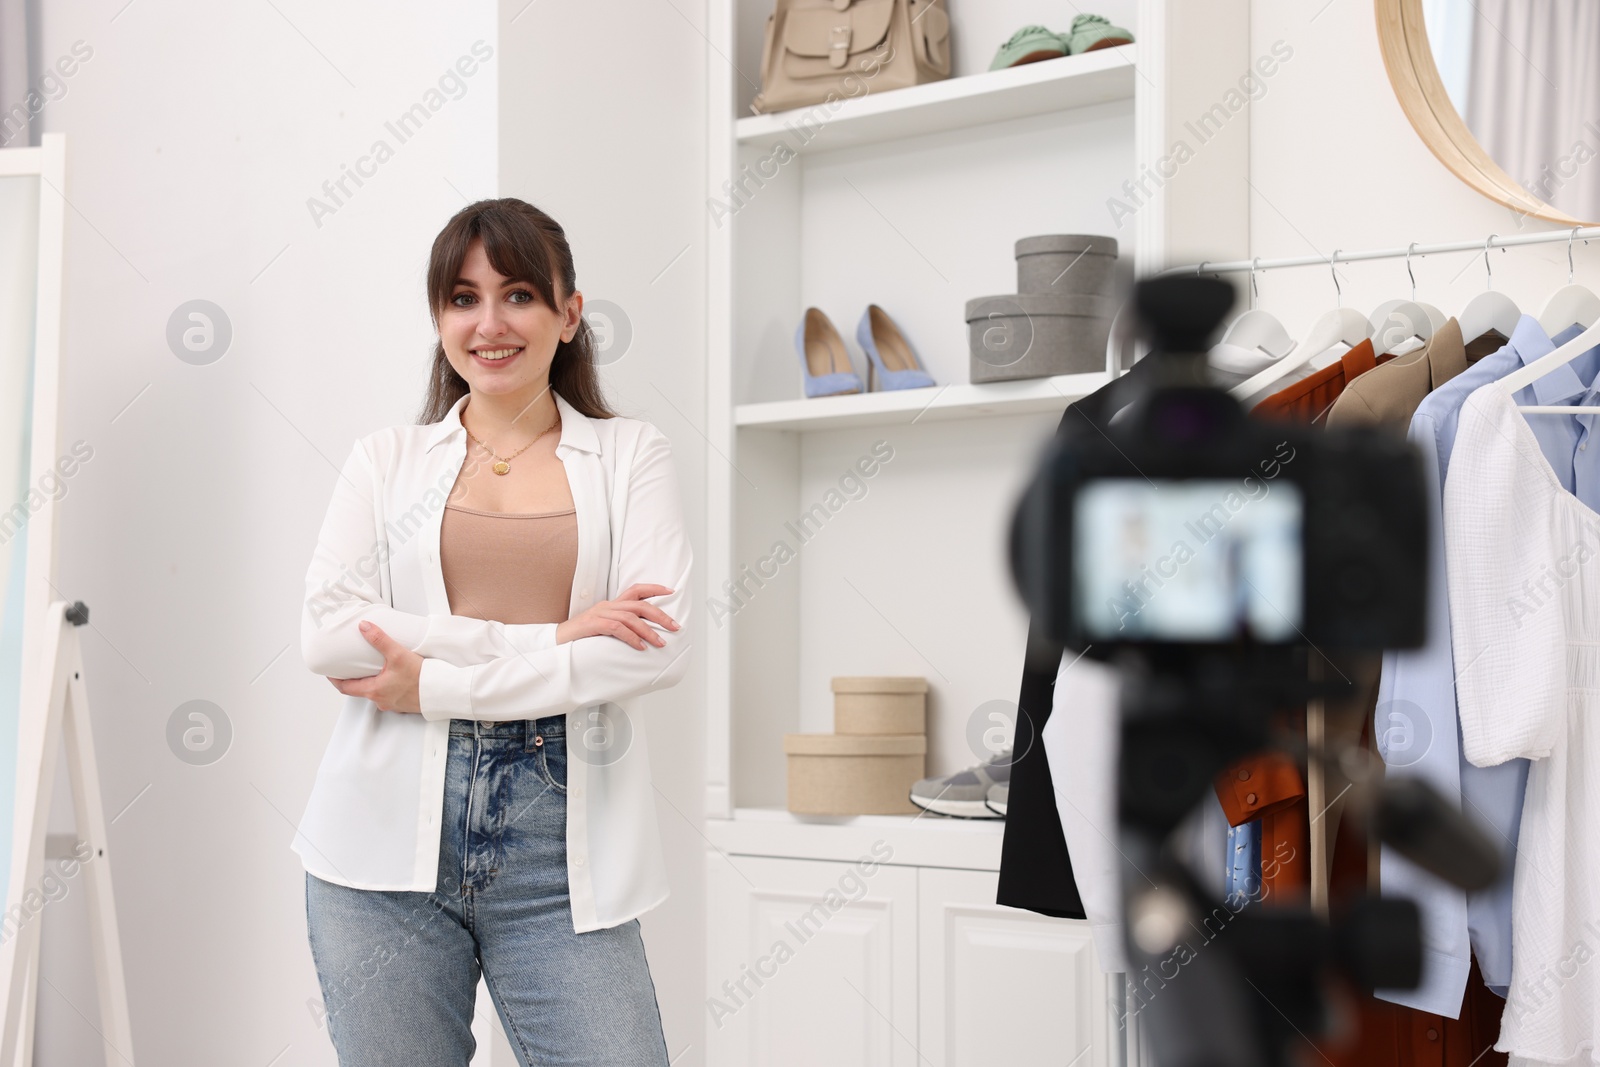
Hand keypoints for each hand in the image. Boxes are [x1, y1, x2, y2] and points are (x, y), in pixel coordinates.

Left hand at [327, 621, 422, 712]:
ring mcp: (393, 704)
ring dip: (374, 683)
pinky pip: (391, 696)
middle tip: (354, 668)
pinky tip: (396, 679)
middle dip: (357, 679)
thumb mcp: (397, 655)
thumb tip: (364, 627)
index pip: (345, 688)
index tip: (331, 673)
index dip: (336, 680)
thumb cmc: (421, 678)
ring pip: (377, 693)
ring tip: (378, 670)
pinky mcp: (404, 705)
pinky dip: (389, 687)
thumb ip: (379, 640)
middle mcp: (381, 700)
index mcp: (374, 691)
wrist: (441, 692)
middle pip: (361, 690)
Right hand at [556, 583, 679, 649]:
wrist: (556, 641)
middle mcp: (608, 605)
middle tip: (674, 627)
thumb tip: (644, 635)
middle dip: (660, 615)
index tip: (671, 591)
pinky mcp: (593, 624)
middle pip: (639, 605)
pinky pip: (617, 628)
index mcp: (612, 604)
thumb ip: (622, 626)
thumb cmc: (582, 636)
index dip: (654, 588)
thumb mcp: (604, 627)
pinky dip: (632, 637)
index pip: (636, 590)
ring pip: (631, 617)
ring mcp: (600, 614)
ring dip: (648, 631)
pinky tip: (640, 647)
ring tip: (660, 642)